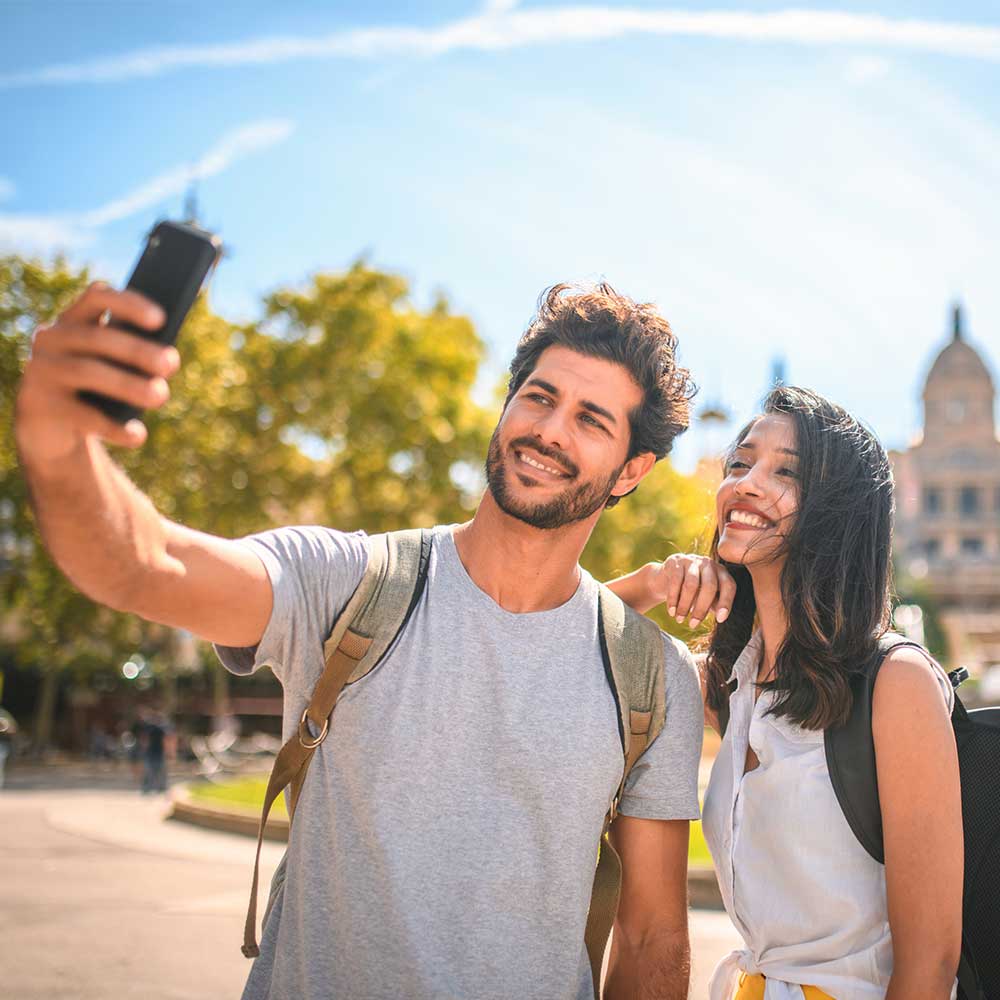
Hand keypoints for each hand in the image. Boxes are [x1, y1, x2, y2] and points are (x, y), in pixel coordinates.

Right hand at [15, 282, 173, 464]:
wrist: (54, 430)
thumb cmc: (97, 390)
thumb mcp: (114, 369)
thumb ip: (133, 356)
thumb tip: (168, 359)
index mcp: (74, 321)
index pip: (97, 297)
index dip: (128, 304)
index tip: (161, 319)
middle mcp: (51, 339)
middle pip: (96, 338)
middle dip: (137, 350)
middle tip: (172, 363)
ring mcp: (40, 371)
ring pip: (86, 371)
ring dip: (128, 384)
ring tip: (161, 395)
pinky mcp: (37, 405)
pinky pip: (80, 414)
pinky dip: (113, 426)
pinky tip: (138, 435)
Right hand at [646, 554, 735, 628]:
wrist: (667, 578)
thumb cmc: (692, 591)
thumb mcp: (705, 597)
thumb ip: (714, 604)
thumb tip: (720, 616)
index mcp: (721, 572)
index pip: (728, 586)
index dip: (726, 603)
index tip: (720, 620)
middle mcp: (708, 564)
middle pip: (709, 586)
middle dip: (701, 608)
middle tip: (693, 624)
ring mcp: (692, 560)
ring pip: (691, 585)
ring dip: (685, 606)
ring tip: (680, 619)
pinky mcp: (676, 561)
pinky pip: (675, 582)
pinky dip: (673, 600)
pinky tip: (671, 611)